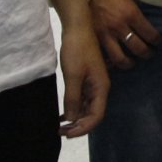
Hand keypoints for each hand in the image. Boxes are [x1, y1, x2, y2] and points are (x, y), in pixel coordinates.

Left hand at [58, 21, 109, 137]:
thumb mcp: (72, 75)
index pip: (96, 116)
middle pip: (93, 114)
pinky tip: (62, 115)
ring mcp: (93, 84)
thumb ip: (73, 98)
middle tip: (59, 132)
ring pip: (87, 108)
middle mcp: (100, 88)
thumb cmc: (77, 50)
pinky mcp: (85, 79)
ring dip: (75, 119)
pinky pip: (82, 100)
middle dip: (78, 126)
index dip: (83, 128)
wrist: (77, 27)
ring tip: (59, 126)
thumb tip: (72, 120)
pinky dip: (73, 109)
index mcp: (101, 88)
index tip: (66, 133)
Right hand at [91, 0, 158, 70]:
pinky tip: (114, 63)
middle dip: (147, 53)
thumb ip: (137, 13)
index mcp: (132, 14)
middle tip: (149, 54)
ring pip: (120, 58)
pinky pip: (103, 55)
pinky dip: (110, 62)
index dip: (157, 41)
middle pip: (138, 48)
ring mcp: (106, 34)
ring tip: (132, 62)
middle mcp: (120, 27)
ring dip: (129, 63)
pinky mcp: (95, 37)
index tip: (158, 42)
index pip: (150, 34)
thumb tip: (145, 25)